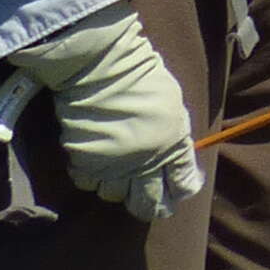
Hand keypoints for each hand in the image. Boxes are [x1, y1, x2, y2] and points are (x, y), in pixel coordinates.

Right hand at [13, 11, 203, 223]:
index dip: (180, 190)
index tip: (175, 189)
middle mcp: (147, 162)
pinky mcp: (85, 162)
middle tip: (143, 198)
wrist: (103, 65)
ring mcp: (115, 165)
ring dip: (115, 186)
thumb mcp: (173, 104)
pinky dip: (89, 175)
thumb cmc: (141, 75)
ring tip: (113, 169)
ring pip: (115, 196)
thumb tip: (176, 156)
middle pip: (150, 204)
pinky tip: (91, 159)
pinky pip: (87, 182)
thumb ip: (175, 135)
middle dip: (149, 205)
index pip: (183, 184)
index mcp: (174, 144)